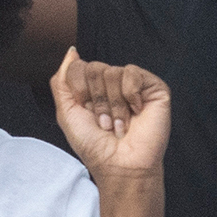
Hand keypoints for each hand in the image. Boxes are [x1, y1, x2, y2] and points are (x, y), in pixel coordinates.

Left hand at [50, 48, 169, 179]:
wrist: (120, 165)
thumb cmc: (94, 144)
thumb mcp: (66, 111)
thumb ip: (62, 80)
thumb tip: (72, 51)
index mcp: (92, 87)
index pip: (77, 67)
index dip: (79, 91)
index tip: (86, 112)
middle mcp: (112, 84)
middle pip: (94, 67)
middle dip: (96, 100)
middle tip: (105, 122)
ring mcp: (134, 85)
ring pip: (112, 72)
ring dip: (113, 104)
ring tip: (120, 123)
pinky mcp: (155, 89)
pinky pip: (133, 73)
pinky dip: (130, 95)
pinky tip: (137, 111)